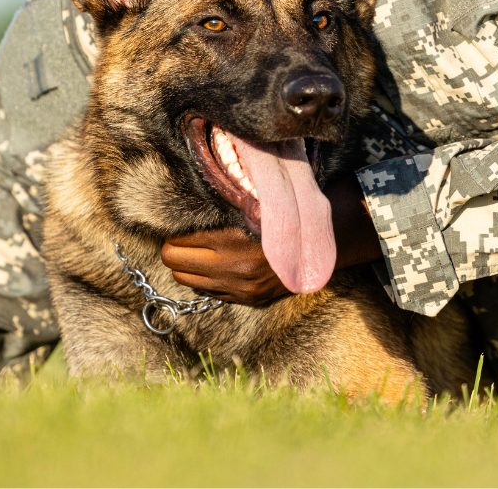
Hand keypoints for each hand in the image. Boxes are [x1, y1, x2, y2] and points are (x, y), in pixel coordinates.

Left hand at [159, 184, 382, 304]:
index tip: (176, 225)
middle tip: (179, 238)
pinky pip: (210, 293)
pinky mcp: (249, 301)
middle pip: (176, 265)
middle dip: (174, 250)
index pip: (179, 244)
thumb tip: (188, 197)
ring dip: (189, 266)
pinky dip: (208, 280)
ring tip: (196, 251)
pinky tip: (217, 266)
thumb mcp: (255, 204)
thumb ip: (226, 203)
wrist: (323, 246)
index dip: (174, 233)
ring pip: (189, 282)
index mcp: (234, 244)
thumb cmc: (284, 216)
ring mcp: (242, 290)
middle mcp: (235, 272)